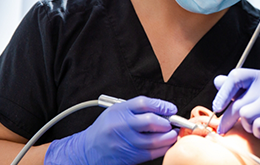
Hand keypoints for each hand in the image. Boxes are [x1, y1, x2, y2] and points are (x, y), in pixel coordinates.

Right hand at [45, 96, 178, 164]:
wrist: (87, 150)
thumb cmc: (105, 129)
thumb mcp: (116, 112)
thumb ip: (137, 110)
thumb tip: (163, 111)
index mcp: (119, 111)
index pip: (144, 103)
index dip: (161, 105)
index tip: (171, 109)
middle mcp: (122, 126)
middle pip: (151, 121)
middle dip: (167, 122)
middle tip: (172, 122)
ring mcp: (125, 142)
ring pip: (154, 140)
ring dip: (168, 136)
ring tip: (172, 133)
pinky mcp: (129, 156)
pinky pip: (151, 152)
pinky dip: (163, 148)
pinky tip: (166, 144)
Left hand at [212, 69, 259, 154]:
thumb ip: (239, 87)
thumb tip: (217, 81)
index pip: (236, 77)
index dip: (222, 93)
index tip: (217, 107)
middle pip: (238, 103)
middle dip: (228, 119)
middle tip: (223, 128)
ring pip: (246, 116)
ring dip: (248, 125)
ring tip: (258, 124)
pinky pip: (258, 127)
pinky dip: (259, 133)